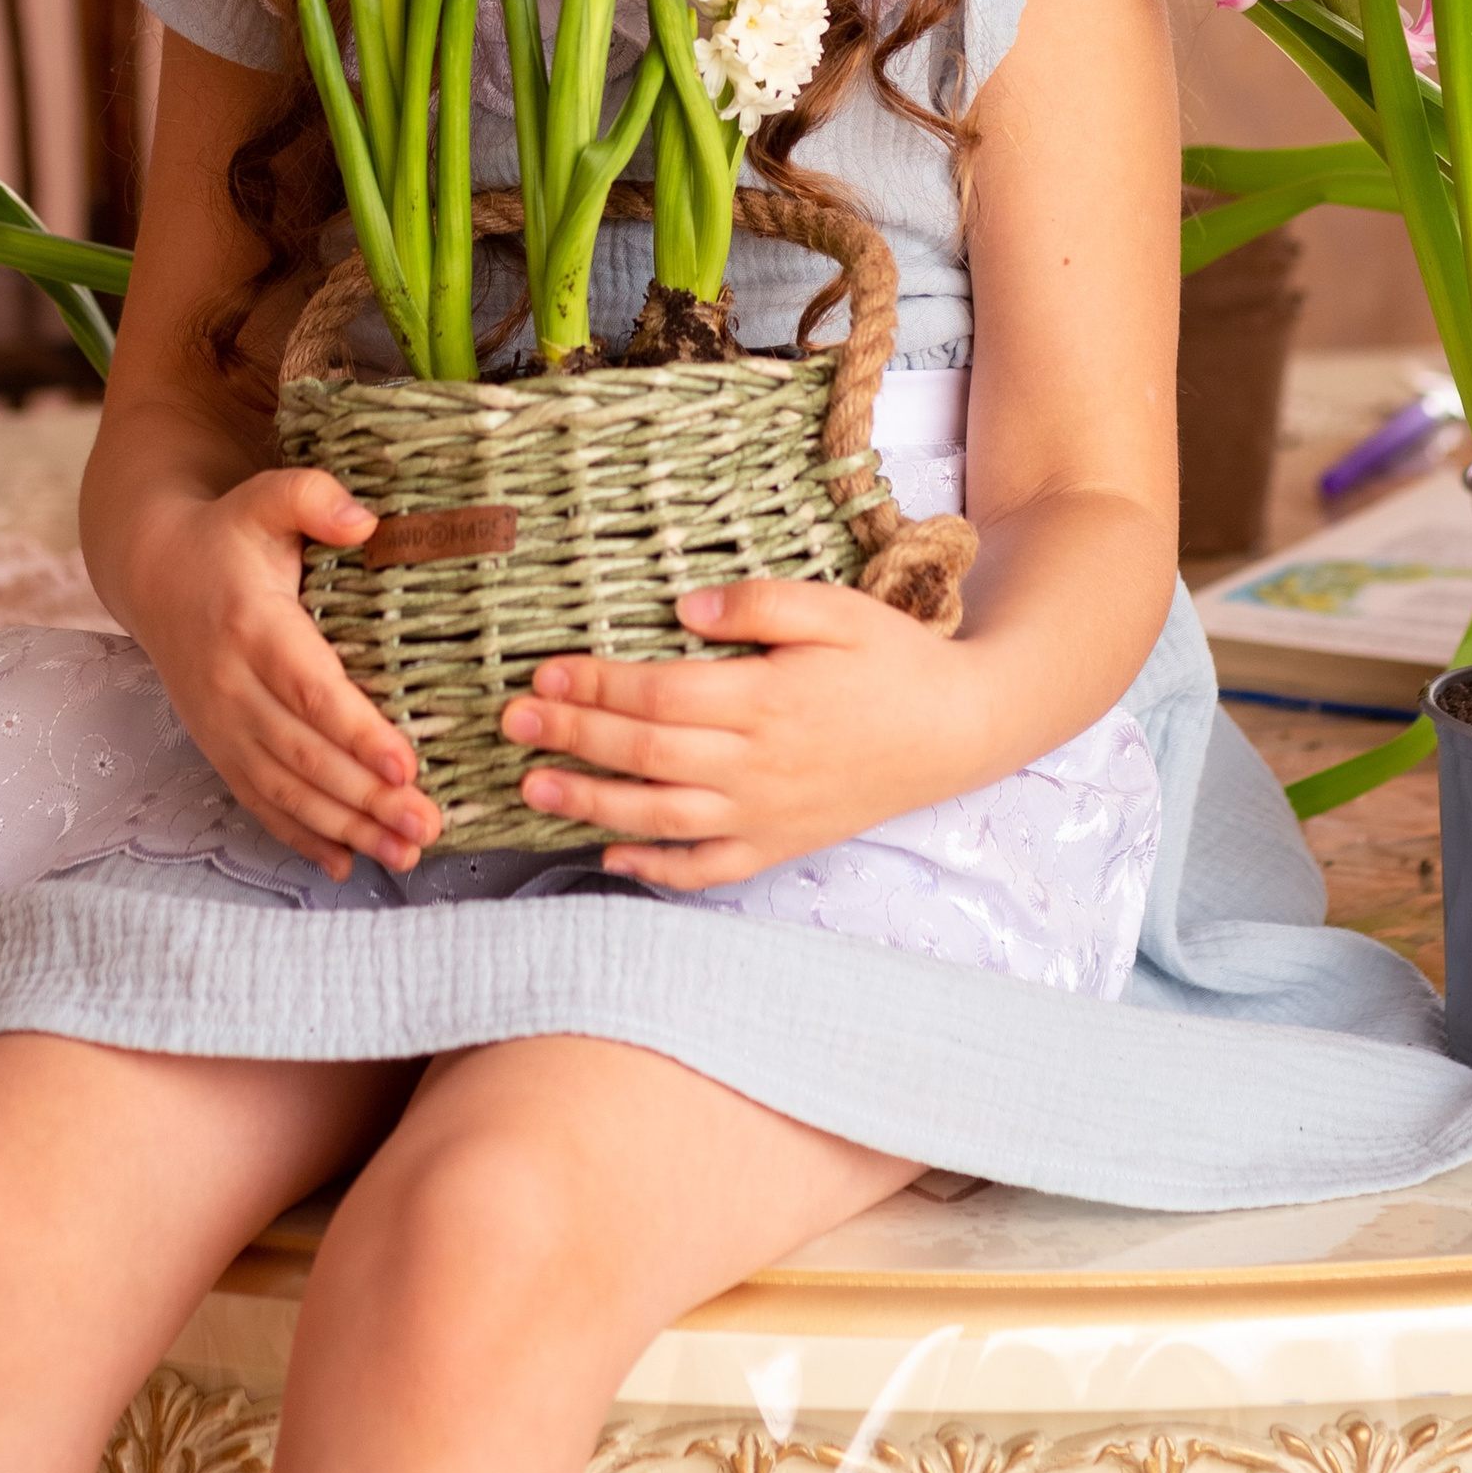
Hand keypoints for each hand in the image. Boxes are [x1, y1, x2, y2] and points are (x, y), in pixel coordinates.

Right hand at [117, 469, 440, 882]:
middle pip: (304, 754)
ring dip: (346, 827)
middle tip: (427, 826)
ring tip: (406, 853)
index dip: (357, 732)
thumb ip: (313, 496)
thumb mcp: (266, 497)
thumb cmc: (229, 534)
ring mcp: (220, 723)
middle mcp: (231, 684)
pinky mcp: (217, 746)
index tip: (407, 766)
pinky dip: (301, 837)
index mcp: (252, 625)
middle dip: (367, 797)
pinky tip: (347, 864)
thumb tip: (366, 521)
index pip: (309, 689)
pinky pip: (258, 802)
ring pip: (285, 790)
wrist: (155, 570)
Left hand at [498, 578, 971, 887]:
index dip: (596, 685)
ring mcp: (768, 814)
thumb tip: (685, 606)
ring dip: (592, 804)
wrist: (959, 729)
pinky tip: (611, 856)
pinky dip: (657, 869)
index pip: (659, 695)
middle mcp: (758, 765)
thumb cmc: (893, 659)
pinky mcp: (782, 844)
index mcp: (766, 700)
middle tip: (512, 723)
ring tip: (533, 788)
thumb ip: (758, 603)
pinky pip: (709, 868)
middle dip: (573, 738)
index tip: (544, 673)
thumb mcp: (833, 608)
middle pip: (647, 755)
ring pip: (662, 817)